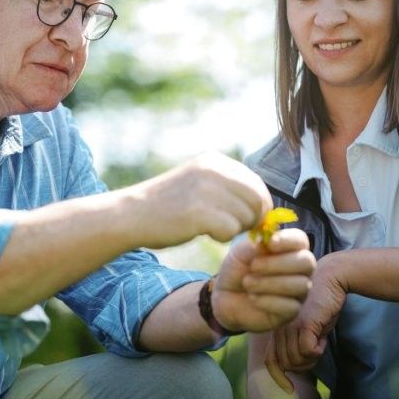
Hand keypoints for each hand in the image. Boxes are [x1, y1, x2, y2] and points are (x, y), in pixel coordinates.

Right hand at [123, 153, 271, 248]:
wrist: (132, 215)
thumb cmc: (168, 205)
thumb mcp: (200, 183)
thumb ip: (229, 187)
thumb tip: (267, 207)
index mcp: (216, 161)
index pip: (257, 184)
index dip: (257, 206)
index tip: (243, 219)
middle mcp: (213, 170)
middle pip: (258, 200)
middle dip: (251, 219)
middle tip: (231, 227)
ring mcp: (206, 190)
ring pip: (246, 217)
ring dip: (233, 229)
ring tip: (210, 227)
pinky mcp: (200, 212)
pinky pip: (230, 231)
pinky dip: (221, 237)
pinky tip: (203, 233)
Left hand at [212, 229, 313, 334]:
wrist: (225, 296)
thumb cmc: (238, 269)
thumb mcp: (241, 252)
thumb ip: (256, 244)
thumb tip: (268, 240)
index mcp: (290, 249)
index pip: (301, 240)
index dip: (288, 241)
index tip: (270, 243)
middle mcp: (300, 270)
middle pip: (307, 262)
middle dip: (278, 263)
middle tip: (253, 266)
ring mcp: (299, 291)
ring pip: (301, 285)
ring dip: (270, 283)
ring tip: (248, 283)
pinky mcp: (292, 311)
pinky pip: (291, 306)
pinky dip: (268, 301)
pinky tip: (253, 298)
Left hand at [257, 253, 346, 389]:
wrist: (331, 278)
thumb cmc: (320, 304)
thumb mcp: (306, 326)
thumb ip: (298, 343)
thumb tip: (299, 365)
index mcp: (277, 329)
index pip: (271, 361)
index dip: (279, 378)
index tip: (290, 390)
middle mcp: (279, 328)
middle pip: (287, 364)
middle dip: (304, 365)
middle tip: (317, 350)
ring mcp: (289, 326)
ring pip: (297, 360)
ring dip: (312, 358)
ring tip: (320, 341)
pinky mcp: (303, 323)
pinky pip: (307, 351)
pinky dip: (318, 350)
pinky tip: (323, 337)